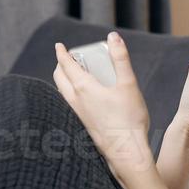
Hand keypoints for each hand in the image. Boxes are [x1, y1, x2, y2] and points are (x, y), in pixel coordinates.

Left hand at [51, 32, 152, 179]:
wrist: (126, 151)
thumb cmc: (129, 119)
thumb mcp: (128, 84)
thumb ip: (121, 58)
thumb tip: (113, 37)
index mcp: (84, 88)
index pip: (66, 65)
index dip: (62, 53)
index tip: (59, 46)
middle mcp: (76, 101)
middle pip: (59, 78)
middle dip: (60, 66)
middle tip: (67, 58)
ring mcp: (77, 115)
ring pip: (62, 92)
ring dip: (64, 80)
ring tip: (74, 75)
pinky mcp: (82, 125)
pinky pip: (69, 104)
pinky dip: (70, 93)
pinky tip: (83, 97)